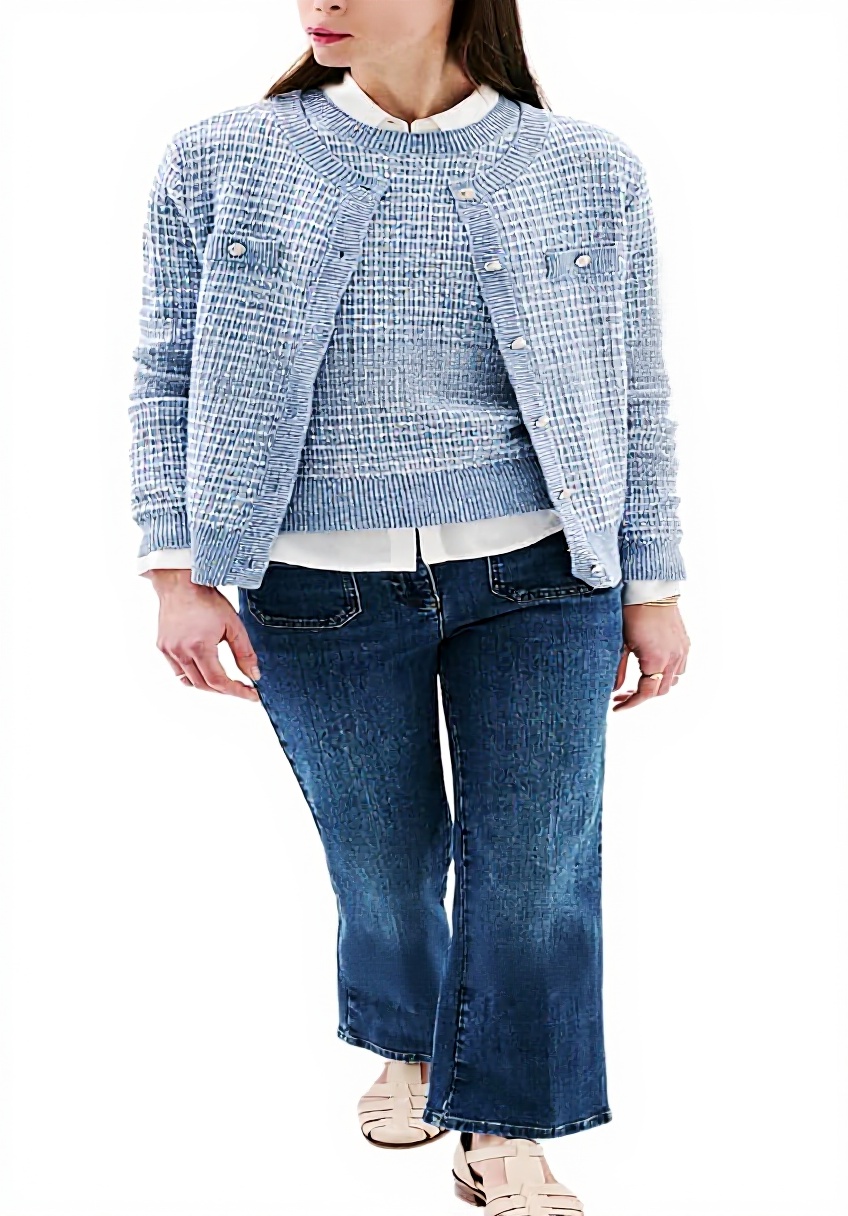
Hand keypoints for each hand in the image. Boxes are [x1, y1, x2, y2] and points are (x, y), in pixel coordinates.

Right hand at [147, 570, 260, 700]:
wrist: (181, 584)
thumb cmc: (206, 600)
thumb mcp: (234, 625)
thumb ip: (245, 653)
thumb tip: (253, 676)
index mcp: (199, 647)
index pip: (219, 682)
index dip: (237, 691)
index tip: (251, 695)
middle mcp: (180, 652)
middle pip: (205, 685)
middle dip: (225, 690)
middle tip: (242, 688)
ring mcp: (169, 651)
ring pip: (190, 681)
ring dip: (208, 685)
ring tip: (224, 680)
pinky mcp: (162, 647)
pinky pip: (178, 671)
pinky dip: (192, 676)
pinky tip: (204, 669)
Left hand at [612, 602, 689, 711]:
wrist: (650, 589)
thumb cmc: (632, 613)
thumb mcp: (621, 643)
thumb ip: (618, 670)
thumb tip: (614, 690)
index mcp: (657, 660)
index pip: (646, 693)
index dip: (631, 703)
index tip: (617, 707)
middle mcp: (674, 658)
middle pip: (660, 691)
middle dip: (641, 696)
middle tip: (622, 696)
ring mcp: (682, 651)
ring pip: (672, 681)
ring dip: (655, 687)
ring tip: (637, 684)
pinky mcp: (685, 643)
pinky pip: (680, 668)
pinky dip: (667, 674)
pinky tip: (653, 670)